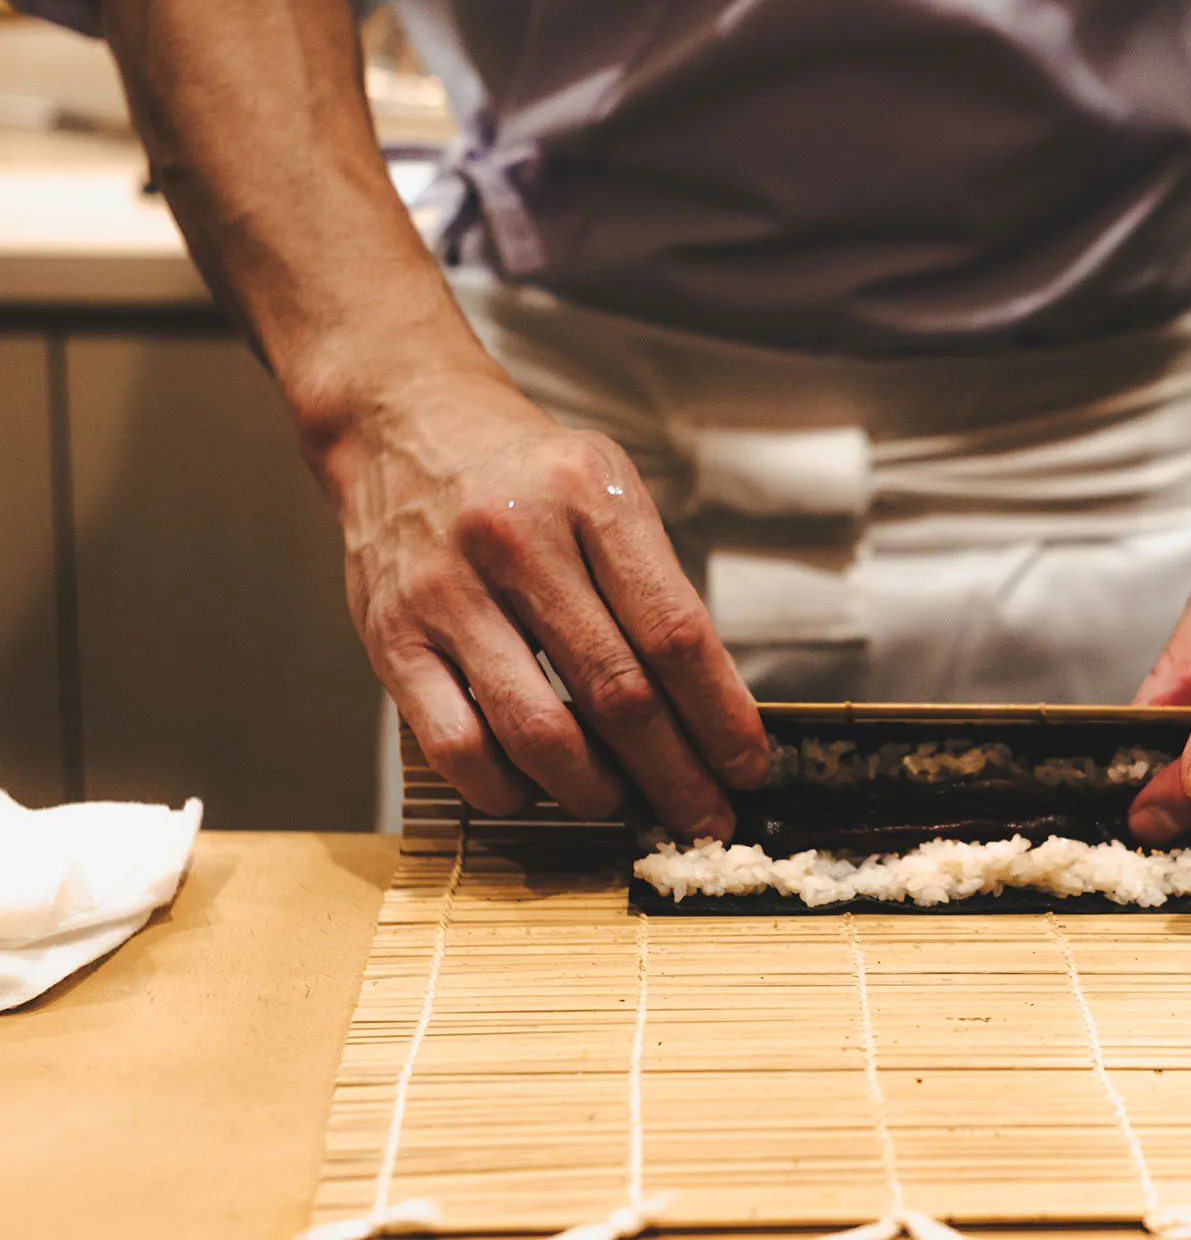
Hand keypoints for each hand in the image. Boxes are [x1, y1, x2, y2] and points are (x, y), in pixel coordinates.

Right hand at [320, 370, 767, 834]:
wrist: (403, 424)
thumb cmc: (527, 474)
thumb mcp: (610, 492)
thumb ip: (655, 588)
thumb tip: (711, 711)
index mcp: (592, 498)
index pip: (675, 631)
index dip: (720, 715)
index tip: (748, 766)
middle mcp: (518, 540)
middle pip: (618, 692)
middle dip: (674, 774)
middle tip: (705, 818)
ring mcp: (446, 592)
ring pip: (538, 732)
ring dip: (595, 791)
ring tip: (623, 804)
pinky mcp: (389, 638)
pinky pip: (456, 747)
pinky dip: (508, 789)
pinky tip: (536, 788)